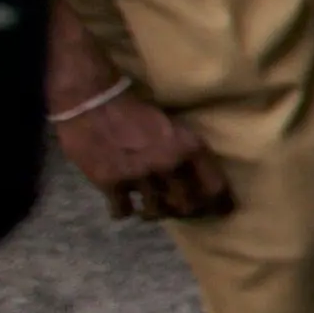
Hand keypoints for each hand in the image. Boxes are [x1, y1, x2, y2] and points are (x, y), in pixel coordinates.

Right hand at [56, 86, 232, 220]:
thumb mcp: (173, 127)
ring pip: (156, 212)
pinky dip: (123, 211)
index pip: (215, 187)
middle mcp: (169, 164)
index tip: (221, 211)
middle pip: (188, 206)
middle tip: (179, 211)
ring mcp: (140, 175)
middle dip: (186, 211)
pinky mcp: (111, 182)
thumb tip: (193, 183)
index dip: (220, 204)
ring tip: (150, 209)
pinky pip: (123, 211)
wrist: (92, 99)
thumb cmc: (135, 110)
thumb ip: (185, 154)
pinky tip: (123, 206)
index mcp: (190, 148)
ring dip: (154, 213)